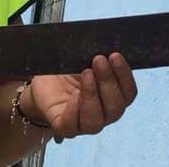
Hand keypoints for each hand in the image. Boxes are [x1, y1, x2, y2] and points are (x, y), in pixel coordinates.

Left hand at [22, 53, 136, 140]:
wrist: (41, 82)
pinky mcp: (64, 127)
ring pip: (96, 121)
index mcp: (112, 98)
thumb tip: (105, 41)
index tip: (115, 55)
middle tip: (99, 60)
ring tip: (86, 73)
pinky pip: (72, 126)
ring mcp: (84, 124)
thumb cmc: (65, 70)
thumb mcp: (81, 58)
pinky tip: (74, 95)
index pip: (127, 93)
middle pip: (115, 107)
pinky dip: (75, 110)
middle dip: (109, 82)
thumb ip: (94, 54)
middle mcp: (102, 114)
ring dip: (93, 95)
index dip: (124, 76)